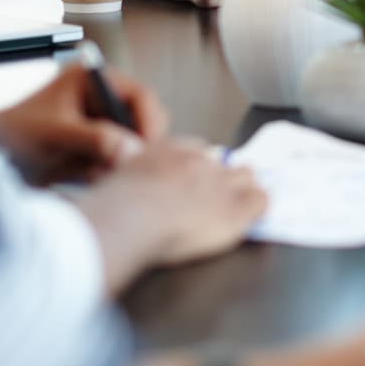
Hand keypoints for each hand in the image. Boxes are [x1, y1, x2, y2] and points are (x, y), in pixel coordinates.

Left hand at [0, 63, 168, 185]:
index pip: (140, 96)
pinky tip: (82, 177)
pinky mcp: (94, 148)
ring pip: (131, 145)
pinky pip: (115, 162)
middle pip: (141, 122)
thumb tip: (132, 150)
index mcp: (93, 79)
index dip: (148, 123)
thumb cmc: (13, 134)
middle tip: (121, 166)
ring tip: (90, 172)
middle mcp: (101, 99)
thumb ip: (94, 139)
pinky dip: (105, 173)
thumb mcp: (55, 134)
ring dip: (117, 162)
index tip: (146, 149)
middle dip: (132, 146)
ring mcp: (99, 124)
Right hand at [76, 139, 266, 291]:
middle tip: (220, 189)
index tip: (192, 178)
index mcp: (169, 151)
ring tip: (246, 196)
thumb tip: (103, 184)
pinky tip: (257, 213)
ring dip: (245, 187)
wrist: (134, 215)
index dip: (195, 166)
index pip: (193, 150)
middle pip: (222, 161)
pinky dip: (260, 206)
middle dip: (224, 174)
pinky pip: (261, 201)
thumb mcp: (111, 177)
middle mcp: (199, 162)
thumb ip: (116, 174)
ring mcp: (220, 183)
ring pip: (246, 176)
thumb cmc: (115, 202)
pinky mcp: (237, 208)